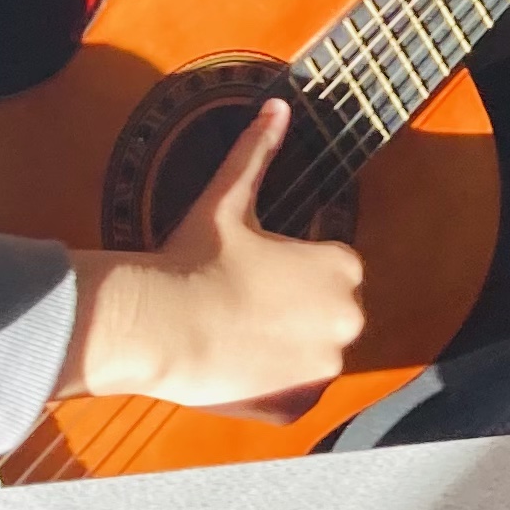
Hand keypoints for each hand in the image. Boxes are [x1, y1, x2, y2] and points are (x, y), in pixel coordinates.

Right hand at [60, 99, 366, 420]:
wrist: (159, 324)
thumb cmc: (194, 259)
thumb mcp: (228, 199)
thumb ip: (258, 150)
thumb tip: (276, 105)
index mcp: (343, 267)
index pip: (330, 270)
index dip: (287, 271)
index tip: (253, 274)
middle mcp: (349, 318)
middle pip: (326, 315)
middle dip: (292, 311)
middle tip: (241, 306)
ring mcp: (325, 367)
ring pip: (311, 356)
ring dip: (284, 349)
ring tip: (237, 337)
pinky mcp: (298, 404)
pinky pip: (295, 397)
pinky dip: (273, 390)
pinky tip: (239, 369)